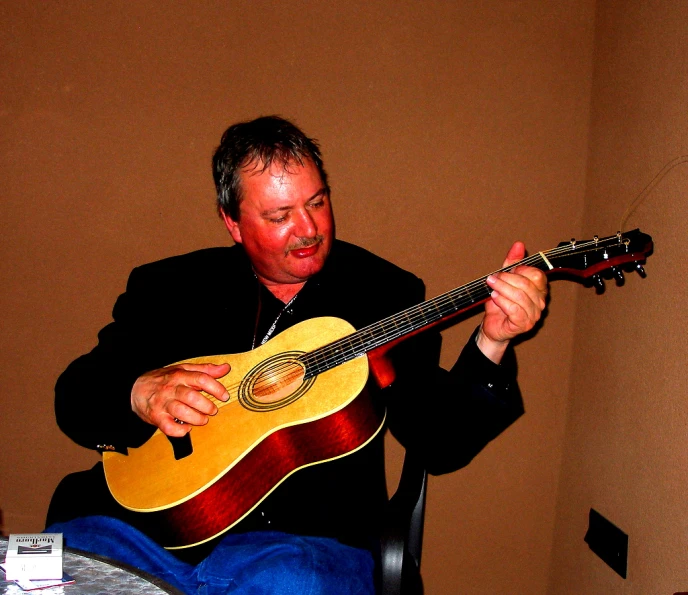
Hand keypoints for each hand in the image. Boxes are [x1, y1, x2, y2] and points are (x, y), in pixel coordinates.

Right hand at [131, 363, 229, 436]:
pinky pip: (169, 427)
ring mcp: (162, 403)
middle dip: (207, 406)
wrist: (135, 389)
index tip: (224, 396)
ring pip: (181, 412)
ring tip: (203, 420)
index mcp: (180, 375)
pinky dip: (180, 430)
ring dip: (196, 418)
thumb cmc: (163, 379)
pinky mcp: (156, 417)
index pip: (201, 379)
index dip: (216, 388)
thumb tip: (225, 368)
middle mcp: (171, 389)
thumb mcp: (183, 369)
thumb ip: (205, 370)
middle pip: (192, 397)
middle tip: (213, 410)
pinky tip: (187, 428)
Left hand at [476, 241, 547, 362]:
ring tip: (492, 287)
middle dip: (506, 279)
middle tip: (492, 278)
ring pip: (520, 297)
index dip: (520, 270)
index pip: (537, 274)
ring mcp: (534, 315)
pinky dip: (502, 301)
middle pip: (527, 284)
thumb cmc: (501, 302)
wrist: (493, 325)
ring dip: (502, 289)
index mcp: (539, 289)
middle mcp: (540, 302)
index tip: (505, 270)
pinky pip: (515, 310)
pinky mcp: (524, 324)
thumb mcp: (505, 279)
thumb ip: (512, 262)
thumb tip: (518, 244)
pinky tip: (494, 298)